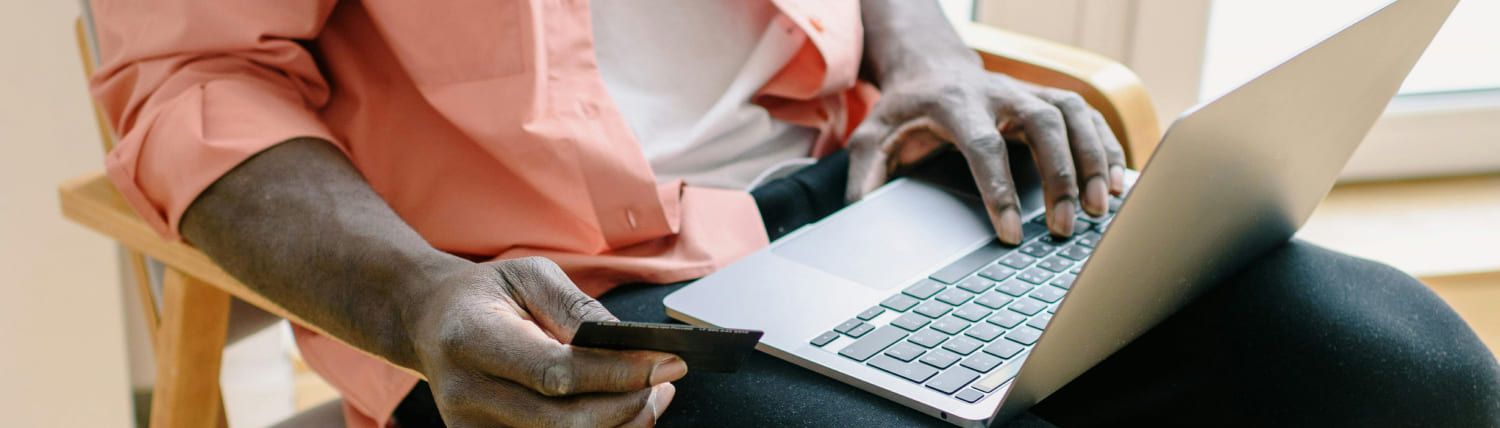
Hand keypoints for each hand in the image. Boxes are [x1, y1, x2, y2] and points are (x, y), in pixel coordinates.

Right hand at [407, 257, 684, 426]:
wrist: (431, 322)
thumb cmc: (488, 295)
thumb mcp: (529, 275)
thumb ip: (577, 308)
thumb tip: (628, 345)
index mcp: (473, 338)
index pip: (555, 372)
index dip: (616, 374)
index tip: (666, 363)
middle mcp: (466, 393)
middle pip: (565, 422)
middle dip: (628, 406)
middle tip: (664, 381)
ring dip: (620, 424)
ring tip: (651, 394)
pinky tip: (621, 408)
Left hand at [846, 62, 1125, 244]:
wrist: (931, 69)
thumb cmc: (905, 111)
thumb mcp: (874, 137)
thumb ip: (866, 175)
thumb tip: (860, 219)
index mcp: (954, 103)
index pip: (983, 146)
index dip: (997, 190)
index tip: (1008, 234)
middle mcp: (998, 92)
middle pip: (1043, 125)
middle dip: (1061, 175)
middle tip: (1067, 225)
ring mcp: (1029, 91)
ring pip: (1074, 115)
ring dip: (1094, 160)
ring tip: (1101, 208)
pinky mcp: (1050, 98)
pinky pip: (1088, 117)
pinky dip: (1107, 147)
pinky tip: (1116, 184)